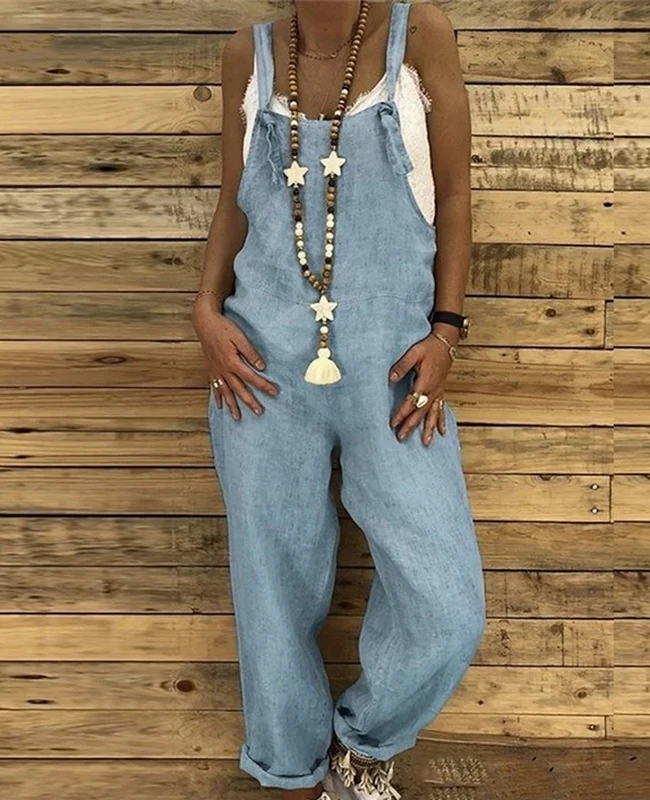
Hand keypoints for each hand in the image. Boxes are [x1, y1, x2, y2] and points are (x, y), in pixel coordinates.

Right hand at [192, 298, 278, 419]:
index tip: (274, 392)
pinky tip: (220, 406)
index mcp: (233, 362)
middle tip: (259, 412)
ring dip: (232, 405)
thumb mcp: (239, 337)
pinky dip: (218, 397)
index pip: (252, 378)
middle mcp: (224, 370)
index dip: (264, 386)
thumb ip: (251, 352)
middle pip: (239, 389)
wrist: (204, 322)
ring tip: (237, 417)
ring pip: (226, 392)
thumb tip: (262, 366)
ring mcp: (216, 371)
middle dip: (250, 401)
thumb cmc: (223, 327)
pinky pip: (214, 387)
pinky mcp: (211, 369)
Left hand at [388, 329, 455, 444]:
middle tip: (401, 437)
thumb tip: (390, 378)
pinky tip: (443, 433)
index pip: (411, 401)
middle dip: (411, 425)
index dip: (402, 413)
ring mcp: (438, 392)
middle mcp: (433, 390)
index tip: (393, 423)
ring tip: (426, 443)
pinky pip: (441, 409)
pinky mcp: (441, 391)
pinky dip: (441, 421)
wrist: (446, 342)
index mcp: (425, 382)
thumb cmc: (429, 346)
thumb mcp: (414, 353)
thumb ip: (402, 366)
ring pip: (433, 414)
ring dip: (429, 429)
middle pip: (421, 412)